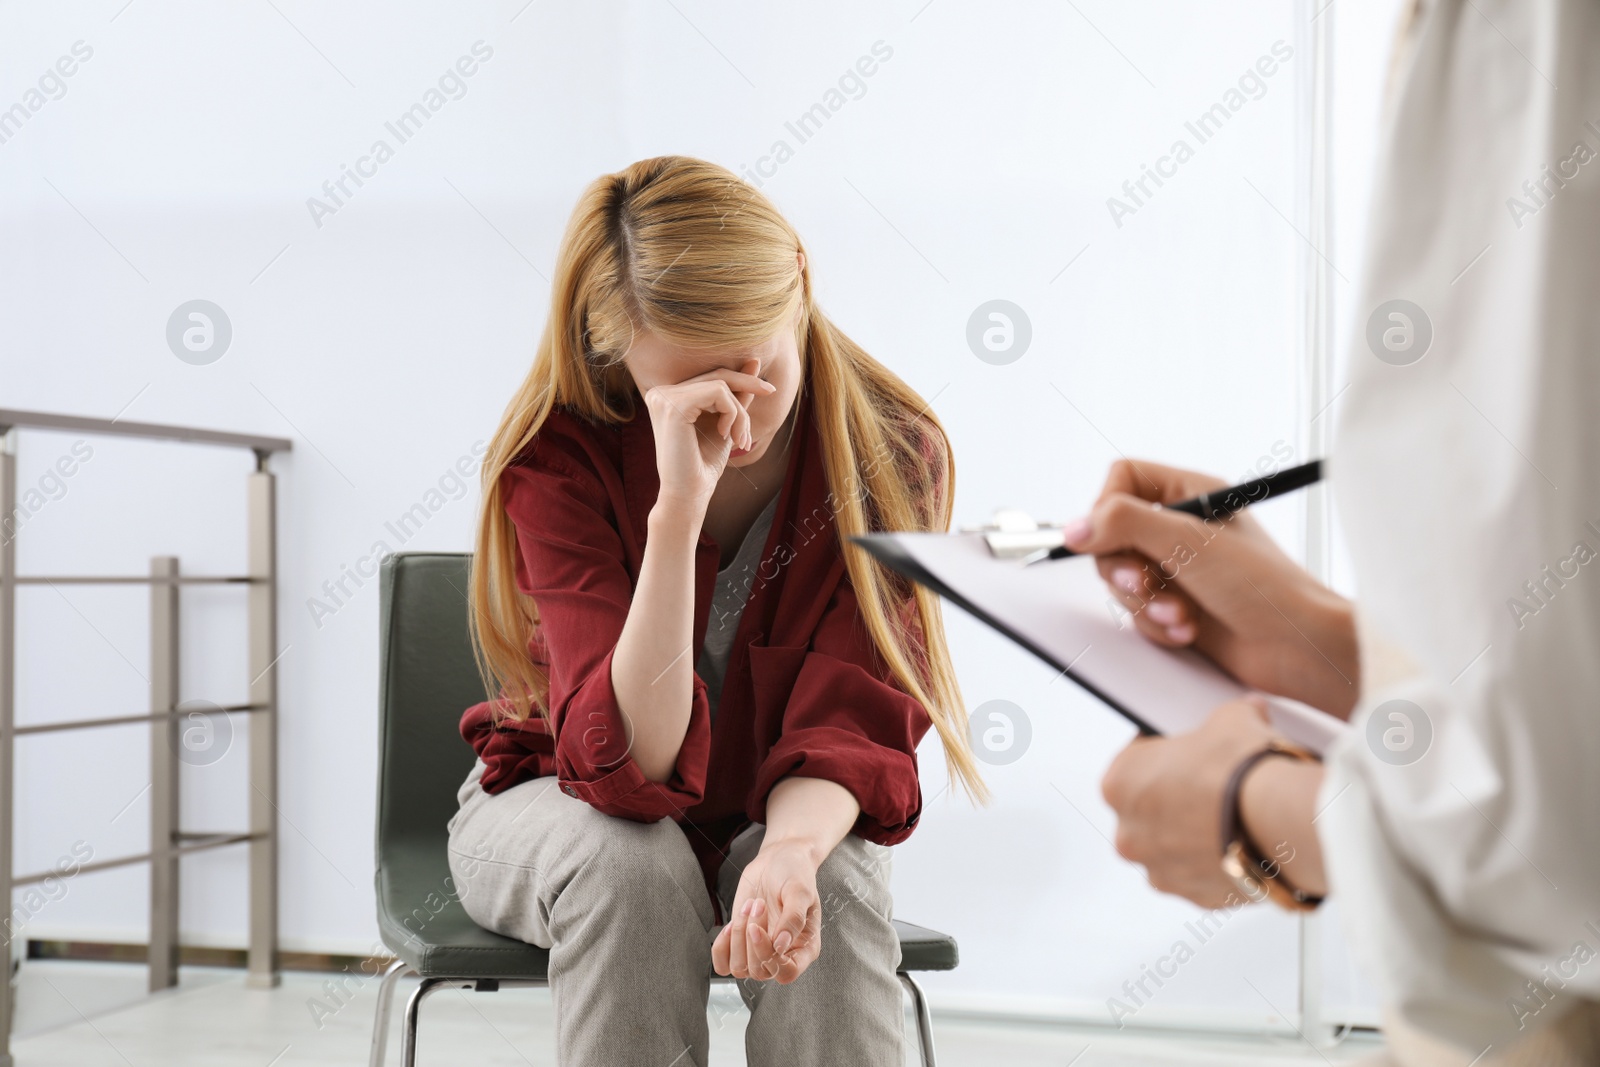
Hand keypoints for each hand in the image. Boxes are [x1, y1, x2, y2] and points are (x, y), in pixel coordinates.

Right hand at [642, 358, 774, 511]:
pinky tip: (725, 435)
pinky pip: (718, 393)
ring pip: (720, 385)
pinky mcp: (673, 405)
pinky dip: (733, 414)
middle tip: (771, 392)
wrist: (690, 494)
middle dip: (748, 386)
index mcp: (668, 396)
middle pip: (716, 375)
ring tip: (739, 439)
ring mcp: (664, 397)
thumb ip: (736, 394)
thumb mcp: (726, 423)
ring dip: (740, 413)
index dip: (742, 379)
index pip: (710, 377)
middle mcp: (660, 393)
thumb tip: (753, 361)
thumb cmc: (704, 464)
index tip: (769, 387)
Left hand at [711, 838, 821, 983]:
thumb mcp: (800, 891)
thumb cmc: (794, 874)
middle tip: (758, 903)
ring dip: (738, 937)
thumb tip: (780, 946)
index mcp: (804, 948)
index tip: (757, 928)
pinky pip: (723, 966)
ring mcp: (760, 952)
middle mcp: (783, 956)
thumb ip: (794, 918)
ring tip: (750, 906)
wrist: (777, 861)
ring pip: (740, 968)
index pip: (787, 973)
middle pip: (760, 971)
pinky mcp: (741, 945)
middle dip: (751, 937)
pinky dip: (721, 948)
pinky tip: (730, 925)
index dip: (768, 958)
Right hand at [1065, 459, 1359, 716]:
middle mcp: (1181, 528)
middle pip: (1112, 536)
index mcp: (1191, 494)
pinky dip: (1158, 625)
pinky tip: (1188, 630)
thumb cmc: (1264, 586)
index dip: (1106, 508)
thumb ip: (1124, 525)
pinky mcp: (1177, 606)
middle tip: (1145, 584)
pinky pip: (1138, 612)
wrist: (1299, 647)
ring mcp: (1178, 569)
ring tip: (1181, 614)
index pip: (1123, 480)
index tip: (1105, 536)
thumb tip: (1074, 527)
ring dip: (1146, 604)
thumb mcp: (1188, 542)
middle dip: (1125, 569)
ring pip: (1121, 579)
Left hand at [1100, 698, 1277, 908]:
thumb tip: (1246, 712)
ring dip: (1192, 836)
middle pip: (1147, 810)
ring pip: (1170, 848)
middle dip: (1175, 799)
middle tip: (1211, 785)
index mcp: (1119, 784)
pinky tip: (1242, 844)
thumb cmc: (1242, 772)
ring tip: (1231, 818)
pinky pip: (1199, 876)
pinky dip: (1216, 863)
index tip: (1185, 753)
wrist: (1281, 821)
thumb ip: (1228, 716)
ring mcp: (1160, 870)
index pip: (1133, 762)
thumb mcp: (1232, 720)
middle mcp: (1129, 833)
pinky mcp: (1193, 897)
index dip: (1164, 754)